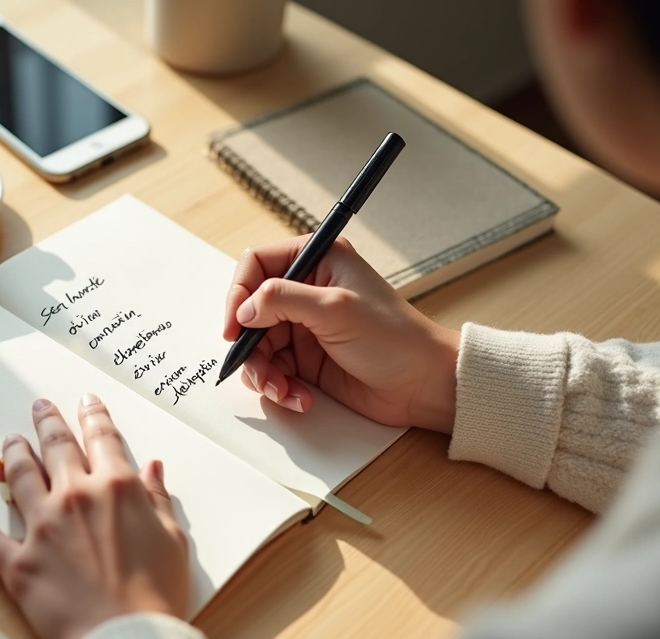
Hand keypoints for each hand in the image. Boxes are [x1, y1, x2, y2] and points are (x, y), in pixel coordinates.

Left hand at [0, 394, 189, 638]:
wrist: (127, 638)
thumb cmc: (155, 597)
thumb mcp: (172, 541)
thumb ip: (157, 500)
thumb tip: (152, 470)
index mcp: (117, 488)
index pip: (102, 438)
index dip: (93, 416)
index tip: (87, 402)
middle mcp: (76, 497)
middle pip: (56, 447)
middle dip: (48, 422)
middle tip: (40, 407)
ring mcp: (43, 527)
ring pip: (19, 475)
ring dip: (13, 452)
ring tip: (10, 440)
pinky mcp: (19, 562)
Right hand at [224, 236, 459, 432]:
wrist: (423, 385)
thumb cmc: (394, 338)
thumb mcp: (335, 309)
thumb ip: (283, 299)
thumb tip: (245, 310)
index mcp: (317, 261)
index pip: (256, 264)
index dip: (239, 294)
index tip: (236, 326)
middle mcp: (306, 290)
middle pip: (250, 311)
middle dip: (251, 345)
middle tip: (259, 369)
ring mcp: (305, 326)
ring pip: (258, 345)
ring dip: (264, 372)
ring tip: (283, 390)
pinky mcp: (306, 358)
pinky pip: (273, 370)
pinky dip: (279, 387)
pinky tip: (299, 397)